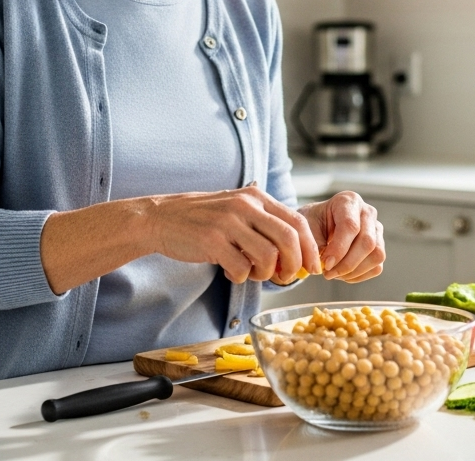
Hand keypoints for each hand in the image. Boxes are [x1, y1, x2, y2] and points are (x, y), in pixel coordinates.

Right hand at [145, 185, 322, 284]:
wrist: (162, 218)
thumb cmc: (204, 218)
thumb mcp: (237, 208)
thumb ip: (265, 222)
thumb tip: (299, 251)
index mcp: (256, 197)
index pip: (297, 222)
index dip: (310, 248)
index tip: (312, 267)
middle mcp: (245, 206)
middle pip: (289, 239)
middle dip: (294, 265)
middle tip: (285, 277)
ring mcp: (228, 222)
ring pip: (268, 256)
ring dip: (265, 274)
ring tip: (251, 273)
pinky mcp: (212, 241)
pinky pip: (242, 267)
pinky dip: (241, 277)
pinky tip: (231, 272)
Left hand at [300, 191, 384, 282]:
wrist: (317, 225)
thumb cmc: (311, 223)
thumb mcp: (306, 228)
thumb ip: (313, 245)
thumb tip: (324, 266)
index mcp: (347, 201)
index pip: (350, 226)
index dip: (339, 249)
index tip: (325, 264)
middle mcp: (367, 212)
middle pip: (368, 242)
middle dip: (347, 264)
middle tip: (328, 273)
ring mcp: (376, 229)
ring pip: (376, 255)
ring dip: (354, 271)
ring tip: (334, 274)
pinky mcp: (379, 246)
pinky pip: (377, 266)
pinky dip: (359, 275)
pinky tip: (343, 274)